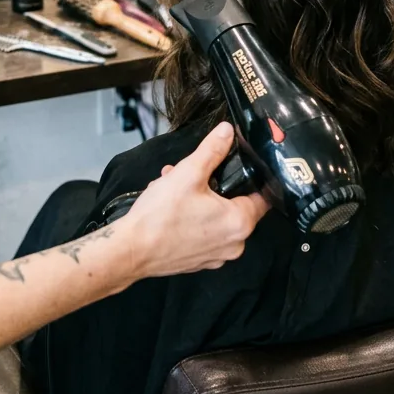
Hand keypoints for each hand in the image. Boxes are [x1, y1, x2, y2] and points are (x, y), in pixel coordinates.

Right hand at [120, 123, 268, 278]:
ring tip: (173, 185)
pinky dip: (193, 219)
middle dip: (214, 186)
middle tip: (192, 173)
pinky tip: (171, 206)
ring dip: (200, 200)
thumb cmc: (160, 215)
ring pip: (217, 219)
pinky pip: (204, 234)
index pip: (262, 197)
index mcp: (240, 223)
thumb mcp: (188, 173)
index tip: (237, 166)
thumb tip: (227, 132)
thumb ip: (212, 150)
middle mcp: (235, 244)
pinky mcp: (199, 262)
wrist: (131, 251)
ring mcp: (217, 256)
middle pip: (235, 206)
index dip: (251, 177)